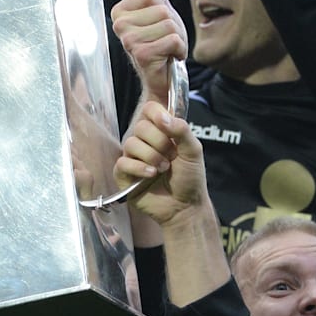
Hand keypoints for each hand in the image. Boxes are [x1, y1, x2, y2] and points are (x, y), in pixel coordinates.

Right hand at [112, 0, 186, 107]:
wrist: (162, 75)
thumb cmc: (160, 43)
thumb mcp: (159, 12)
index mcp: (120, 13)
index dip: (161, 7)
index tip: (157, 22)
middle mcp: (120, 26)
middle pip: (162, 10)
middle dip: (172, 24)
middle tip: (164, 38)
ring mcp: (129, 41)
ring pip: (169, 25)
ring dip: (176, 38)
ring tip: (167, 47)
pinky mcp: (142, 54)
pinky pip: (173, 40)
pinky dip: (179, 49)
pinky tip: (170, 56)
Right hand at [114, 101, 207, 226]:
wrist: (184, 206)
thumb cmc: (190, 178)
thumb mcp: (193, 151)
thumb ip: (181, 130)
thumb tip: (164, 117)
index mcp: (161, 131)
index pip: (150, 109)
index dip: (155, 113)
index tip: (165, 123)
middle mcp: (145, 142)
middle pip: (140, 126)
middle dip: (159, 142)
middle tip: (170, 156)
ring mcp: (133, 157)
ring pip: (130, 143)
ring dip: (151, 157)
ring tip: (163, 169)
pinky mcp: (124, 174)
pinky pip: (122, 163)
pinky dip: (139, 168)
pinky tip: (151, 175)